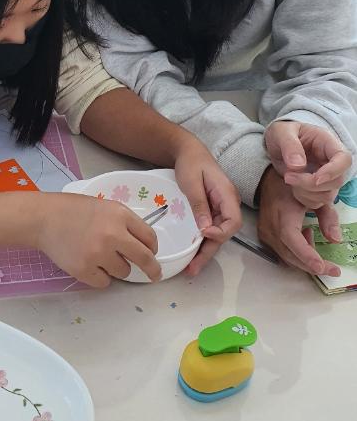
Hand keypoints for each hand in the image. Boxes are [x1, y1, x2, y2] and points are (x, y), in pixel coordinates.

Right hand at [36, 193, 160, 287]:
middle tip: (154, 275)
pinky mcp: (85, 270)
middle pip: (144, 258)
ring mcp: (99, 254)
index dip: (152, 248)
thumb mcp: (105, 207)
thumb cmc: (74, 210)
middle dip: (152, 269)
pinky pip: (104, 282)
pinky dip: (100, 276)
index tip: (152, 254)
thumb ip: (124, 223)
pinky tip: (89, 263)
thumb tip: (142, 245)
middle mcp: (113, 234)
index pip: (149, 237)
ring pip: (123, 272)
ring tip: (98, 254)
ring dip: (116, 267)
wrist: (44, 218)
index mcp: (120, 215)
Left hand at [173, 138, 241, 276]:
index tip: (202, 234)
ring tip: (190, 268)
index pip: (233, 221)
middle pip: (225, 233)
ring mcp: (220, 208)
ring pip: (217, 234)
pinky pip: (210, 229)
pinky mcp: (212, 210)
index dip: (220, 233)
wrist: (188, 151)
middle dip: (209, 251)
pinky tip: (191, 253)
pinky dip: (201, 242)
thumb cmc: (191, 162)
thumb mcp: (192, 182)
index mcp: (227, 194)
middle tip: (193, 268)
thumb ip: (199, 204)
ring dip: (204, 251)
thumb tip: (205, 229)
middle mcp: (227, 204)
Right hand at [257, 165, 340, 276]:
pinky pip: (281, 253)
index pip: (291, 238)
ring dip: (305, 259)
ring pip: (286, 257)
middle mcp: (271, 225)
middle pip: (290, 254)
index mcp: (283, 212)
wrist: (268, 181)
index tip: (321, 267)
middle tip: (333, 270)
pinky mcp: (264, 236)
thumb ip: (328, 217)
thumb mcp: (316, 197)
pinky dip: (296, 254)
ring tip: (315, 241)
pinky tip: (304, 239)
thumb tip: (336, 240)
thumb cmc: (294, 187)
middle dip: (312, 265)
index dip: (306, 254)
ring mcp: (265, 232)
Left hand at [265, 121, 349, 212]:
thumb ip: (289, 145)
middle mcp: (331, 162)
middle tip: (288, 176)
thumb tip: (298, 165)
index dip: (333, 171)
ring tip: (288, 178)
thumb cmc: (282, 134)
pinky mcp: (318, 190)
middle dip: (311, 184)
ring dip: (306, 193)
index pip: (344, 159)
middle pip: (337, 181)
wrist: (277, 145)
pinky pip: (317, 203)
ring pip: (328, 195)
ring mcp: (327, 178)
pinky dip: (303, 199)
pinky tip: (292, 187)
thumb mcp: (281, 133)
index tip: (315, 178)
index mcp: (328, 143)